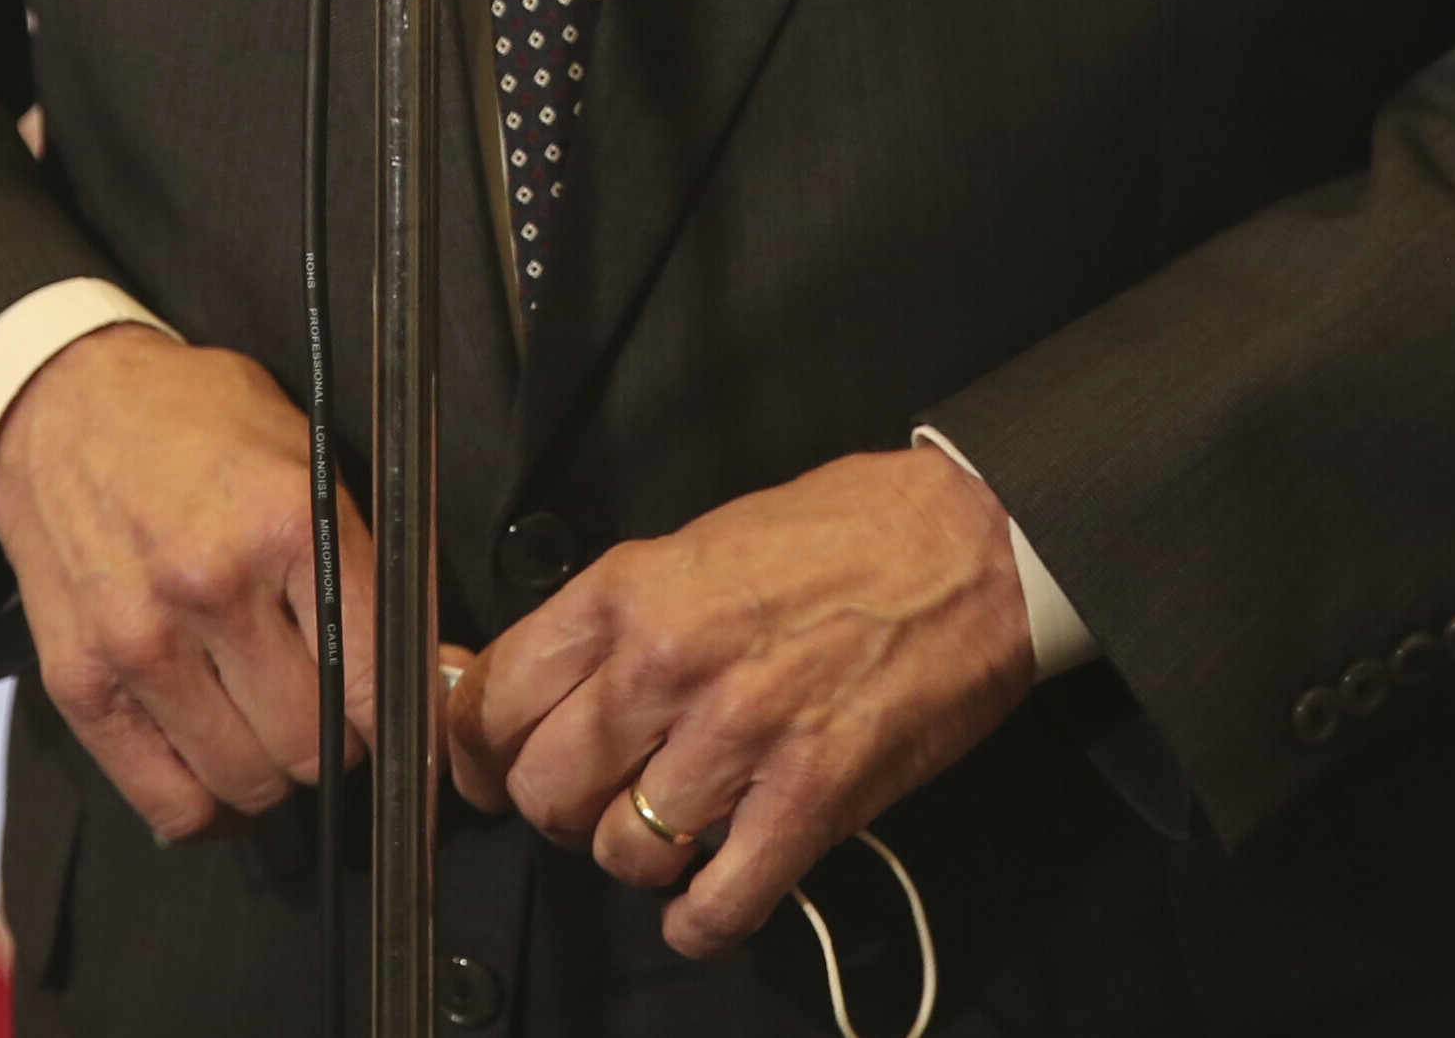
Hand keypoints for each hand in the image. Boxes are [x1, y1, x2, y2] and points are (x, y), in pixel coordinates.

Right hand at [0, 321, 378, 840]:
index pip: (376, 670)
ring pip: (248, 780)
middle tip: (332, 720)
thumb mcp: (305, 455)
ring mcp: (140, 641)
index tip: (410, 734)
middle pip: (312, 743)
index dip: (404, 721)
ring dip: (275, 775)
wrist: (65, 406)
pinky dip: (208, 807)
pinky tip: (218, 770)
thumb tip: (440, 667)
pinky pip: (168, 801)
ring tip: (274, 735)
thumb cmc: (196, 423)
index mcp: (286, 521)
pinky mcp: (81, 682)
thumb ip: (370, 560)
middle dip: (338, 746)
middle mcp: (212, 585)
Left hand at [444, 448, 1036, 959]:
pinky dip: (703, 925)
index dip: (479, 752)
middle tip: (596, 799)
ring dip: (638, 860)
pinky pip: (718, 903)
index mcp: (631, 591)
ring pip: (622, 853)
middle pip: (546, 790)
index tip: (491, 769)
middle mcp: (669, 665)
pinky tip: (708, 905)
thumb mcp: (702, 537)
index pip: (493, 701)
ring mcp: (739, 736)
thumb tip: (547, 676)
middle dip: (560, 810)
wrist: (974, 541)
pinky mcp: (810, 798)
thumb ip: (621, 611)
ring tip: (672, 834)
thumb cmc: (849, 530)